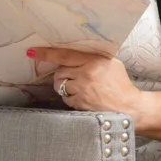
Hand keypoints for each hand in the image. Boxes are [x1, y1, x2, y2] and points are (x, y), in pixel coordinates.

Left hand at [28, 46, 146, 120]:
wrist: (129, 107)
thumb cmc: (121, 84)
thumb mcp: (112, 63)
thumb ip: (93, 58)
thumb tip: (73, 54)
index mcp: (94, 61)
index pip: (65, 55)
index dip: (46, 53)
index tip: (32, 52)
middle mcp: (86, 74)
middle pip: (59, 72)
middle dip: (61, 74)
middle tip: (72, 77)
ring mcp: (82, 90)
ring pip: (60, 85)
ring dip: (64, 86)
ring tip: (77, 87)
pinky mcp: (80, 104)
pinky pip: (66, 98)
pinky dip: (70, 98)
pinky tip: (82, 97)